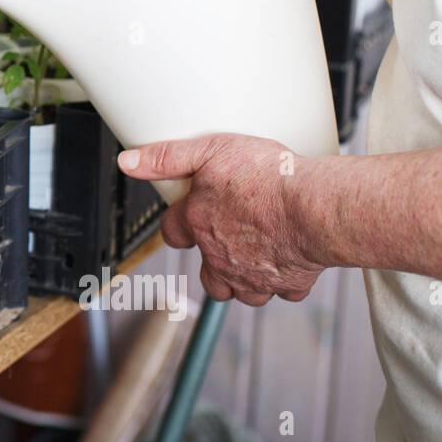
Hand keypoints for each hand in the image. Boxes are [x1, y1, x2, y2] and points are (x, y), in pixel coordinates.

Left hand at [118, 134, 327, 305]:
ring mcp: (252, 274)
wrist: (313, 208)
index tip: (184, 224)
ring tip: (254, 260)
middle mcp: (220, 255)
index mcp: (199, 222)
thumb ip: (166, 157)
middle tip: (224, 247)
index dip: (177, 228)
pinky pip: (282, 291)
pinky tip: (291, 262)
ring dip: (243, 281)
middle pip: (206, 275)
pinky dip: (283, 282)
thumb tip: (128, 162)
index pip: (173, 231)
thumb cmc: (268, 178)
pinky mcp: (287, 282)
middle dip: (211, 265)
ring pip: (240, 292)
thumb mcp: (209, 150)